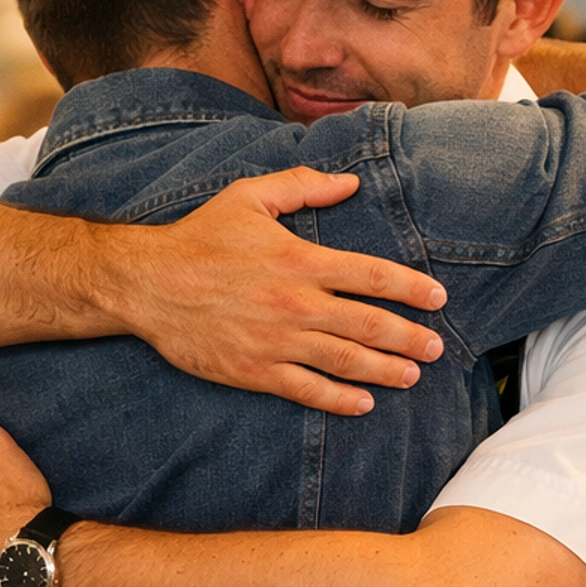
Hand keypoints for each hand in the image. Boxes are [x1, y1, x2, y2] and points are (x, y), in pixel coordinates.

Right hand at [101, 169, 448, 417]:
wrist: (146, 283)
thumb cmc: (199, 237)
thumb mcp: (249, 197)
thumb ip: (303, 185)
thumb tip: (349, 183)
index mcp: (300, 260)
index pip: (373, 275)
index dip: (412, 289)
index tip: (438, 299)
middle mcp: (296, 303)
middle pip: (369, 325)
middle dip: (410, 339)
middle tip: (435, 349)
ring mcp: (277, 341)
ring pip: (346, 361)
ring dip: (385, 371)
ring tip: (412, 376)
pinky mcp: (255, 370)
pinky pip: (307, 389)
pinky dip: (339, 400)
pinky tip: (363, 403)